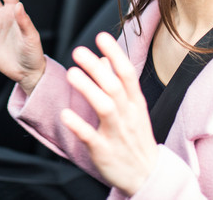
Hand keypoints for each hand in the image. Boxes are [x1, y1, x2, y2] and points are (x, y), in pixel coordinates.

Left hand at [61, 32, 158, 195]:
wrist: (146, 176)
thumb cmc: (136, 138)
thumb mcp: (132, 109)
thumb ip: (118, 83)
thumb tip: (103, 58)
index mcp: (135, 102)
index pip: (127, 73)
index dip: (115, 53)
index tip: (101, 36)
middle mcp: (128, 115)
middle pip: (114, 87)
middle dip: (96, 68)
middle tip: (78, 51)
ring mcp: (117, 133)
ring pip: (105, 108)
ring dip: (88, 89)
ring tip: (71, 73)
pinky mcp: (104, 151)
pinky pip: (91, 136)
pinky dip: (78, 124)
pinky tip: (65, 114)